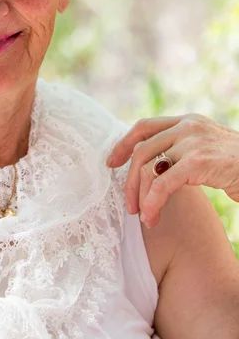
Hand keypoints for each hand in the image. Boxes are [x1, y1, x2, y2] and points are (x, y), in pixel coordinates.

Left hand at [106, 114, 238, 227]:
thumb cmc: (237, 166)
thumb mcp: (206, 151)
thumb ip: (182, 151)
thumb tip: (153, 167)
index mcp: (187, 121)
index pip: (144, 125)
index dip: (124, 143)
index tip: (112, 162)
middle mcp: (187, 126)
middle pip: (141, 146)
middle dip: (129, 177)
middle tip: (128, 202)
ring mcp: (192, 141)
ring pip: (148, 164)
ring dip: (139, 193)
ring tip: (141, 215)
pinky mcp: (198, 160)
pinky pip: (163, 181)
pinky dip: (152, 201)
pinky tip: (152, 216)